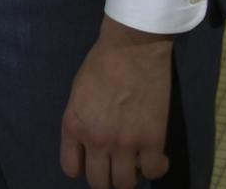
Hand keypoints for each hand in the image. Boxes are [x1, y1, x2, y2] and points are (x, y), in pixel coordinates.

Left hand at [60, 18, 171, 187]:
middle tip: (116, 166)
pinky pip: (153, 172)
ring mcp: (124, 143)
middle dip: (107, 178)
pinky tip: (154, 155)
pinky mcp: (152, 140)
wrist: (130, 49)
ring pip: (126, 183)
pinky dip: (155, 168)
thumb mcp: (77, 95)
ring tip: (134, 162)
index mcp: (72, 126)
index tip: (93, 160)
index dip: (83, 167)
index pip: (71, 169)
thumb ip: (80, 122)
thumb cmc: (100, 65)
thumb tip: (88, 145)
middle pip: (100, 183)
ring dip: (130, 176)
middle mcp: (95, 140)